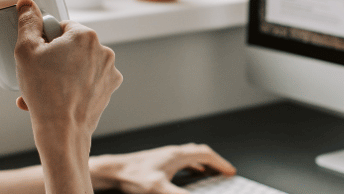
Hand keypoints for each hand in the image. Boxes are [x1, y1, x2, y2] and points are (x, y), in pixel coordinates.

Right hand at [13, 0, 121, 135]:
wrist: (62, 131)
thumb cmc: (43, 91)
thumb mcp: (26, 51)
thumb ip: (27, 22)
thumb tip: (26, 3)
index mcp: (86, 35)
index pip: (60, 27)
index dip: (45, 41)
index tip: (38, 57)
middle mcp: (104, 50)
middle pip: (70, 46)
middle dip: (53, 59)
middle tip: (37, 76)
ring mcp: (109, 71)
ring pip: (78, 65)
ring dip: (60, 74)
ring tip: (43, 92)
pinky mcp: (109, 89)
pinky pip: (87, 80)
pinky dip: (73, 87)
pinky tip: (57, 100)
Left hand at [90, 144, 236, 193]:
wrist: (113, 172)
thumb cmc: (133, 178)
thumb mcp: (160, 190)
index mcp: (177, 156)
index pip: (206, 155)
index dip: (221, 164)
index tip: (230, 172)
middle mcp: (172, 153)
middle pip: (200, 153)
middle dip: (214, 162)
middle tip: (223, 172)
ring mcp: (165, 156)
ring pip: (190, 157)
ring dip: (203, 164)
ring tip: (210, 173)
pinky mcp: (158, 162)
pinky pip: (181, 161)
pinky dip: (190, 167)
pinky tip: (187, 175)